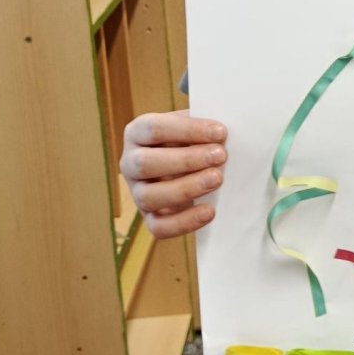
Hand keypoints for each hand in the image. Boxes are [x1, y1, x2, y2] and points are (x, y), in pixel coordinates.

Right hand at [120, 111, 228, 237]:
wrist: (193, 164)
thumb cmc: (195, 139)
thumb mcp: (195, 127)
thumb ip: (204, 129)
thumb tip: (223, 135)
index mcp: (137, 133)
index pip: (154, 129)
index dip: (188, 130)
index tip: (221, 133)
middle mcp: (131, 163)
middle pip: (145, 163)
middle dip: (186, 160)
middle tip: (220, 156)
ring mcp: (137, 192)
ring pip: (148, 196)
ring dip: (186, 188)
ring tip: (217, 179)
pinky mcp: (149, 217)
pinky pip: (159, 227)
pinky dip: (184, 221)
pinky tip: (209, 211)